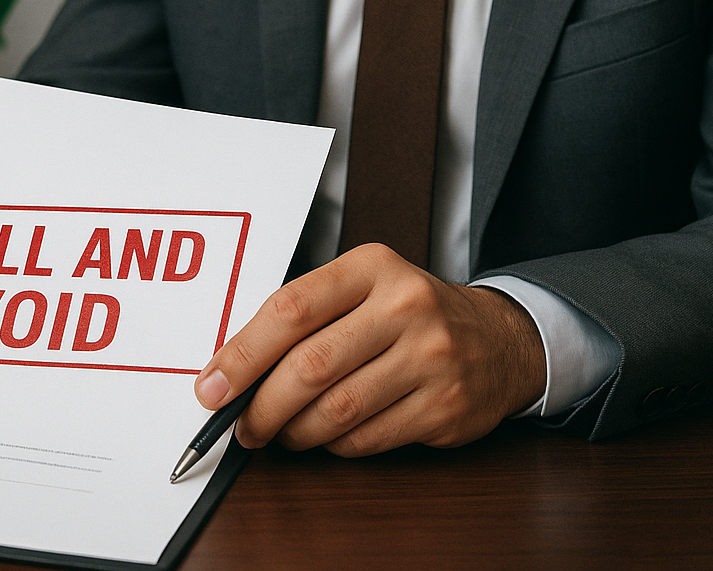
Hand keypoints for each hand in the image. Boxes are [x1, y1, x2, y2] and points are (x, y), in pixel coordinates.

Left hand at [194, 243, 544, 455]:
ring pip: (336, 410)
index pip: (290, 310)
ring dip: (294, 431)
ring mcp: (431, 358)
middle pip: (310, 366)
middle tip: (241, 424)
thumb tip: (232, 369)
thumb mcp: (361, 287)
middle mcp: (405, 307)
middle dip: (261, 405)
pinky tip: (326, 436)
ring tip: (279, 432)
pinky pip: (367, 438)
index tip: (211, 385)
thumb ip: (303, 317)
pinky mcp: (446, 407)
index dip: (242, 354)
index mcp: (372, 267)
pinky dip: (334, 445)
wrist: (500, 339)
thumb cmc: (409, 313)